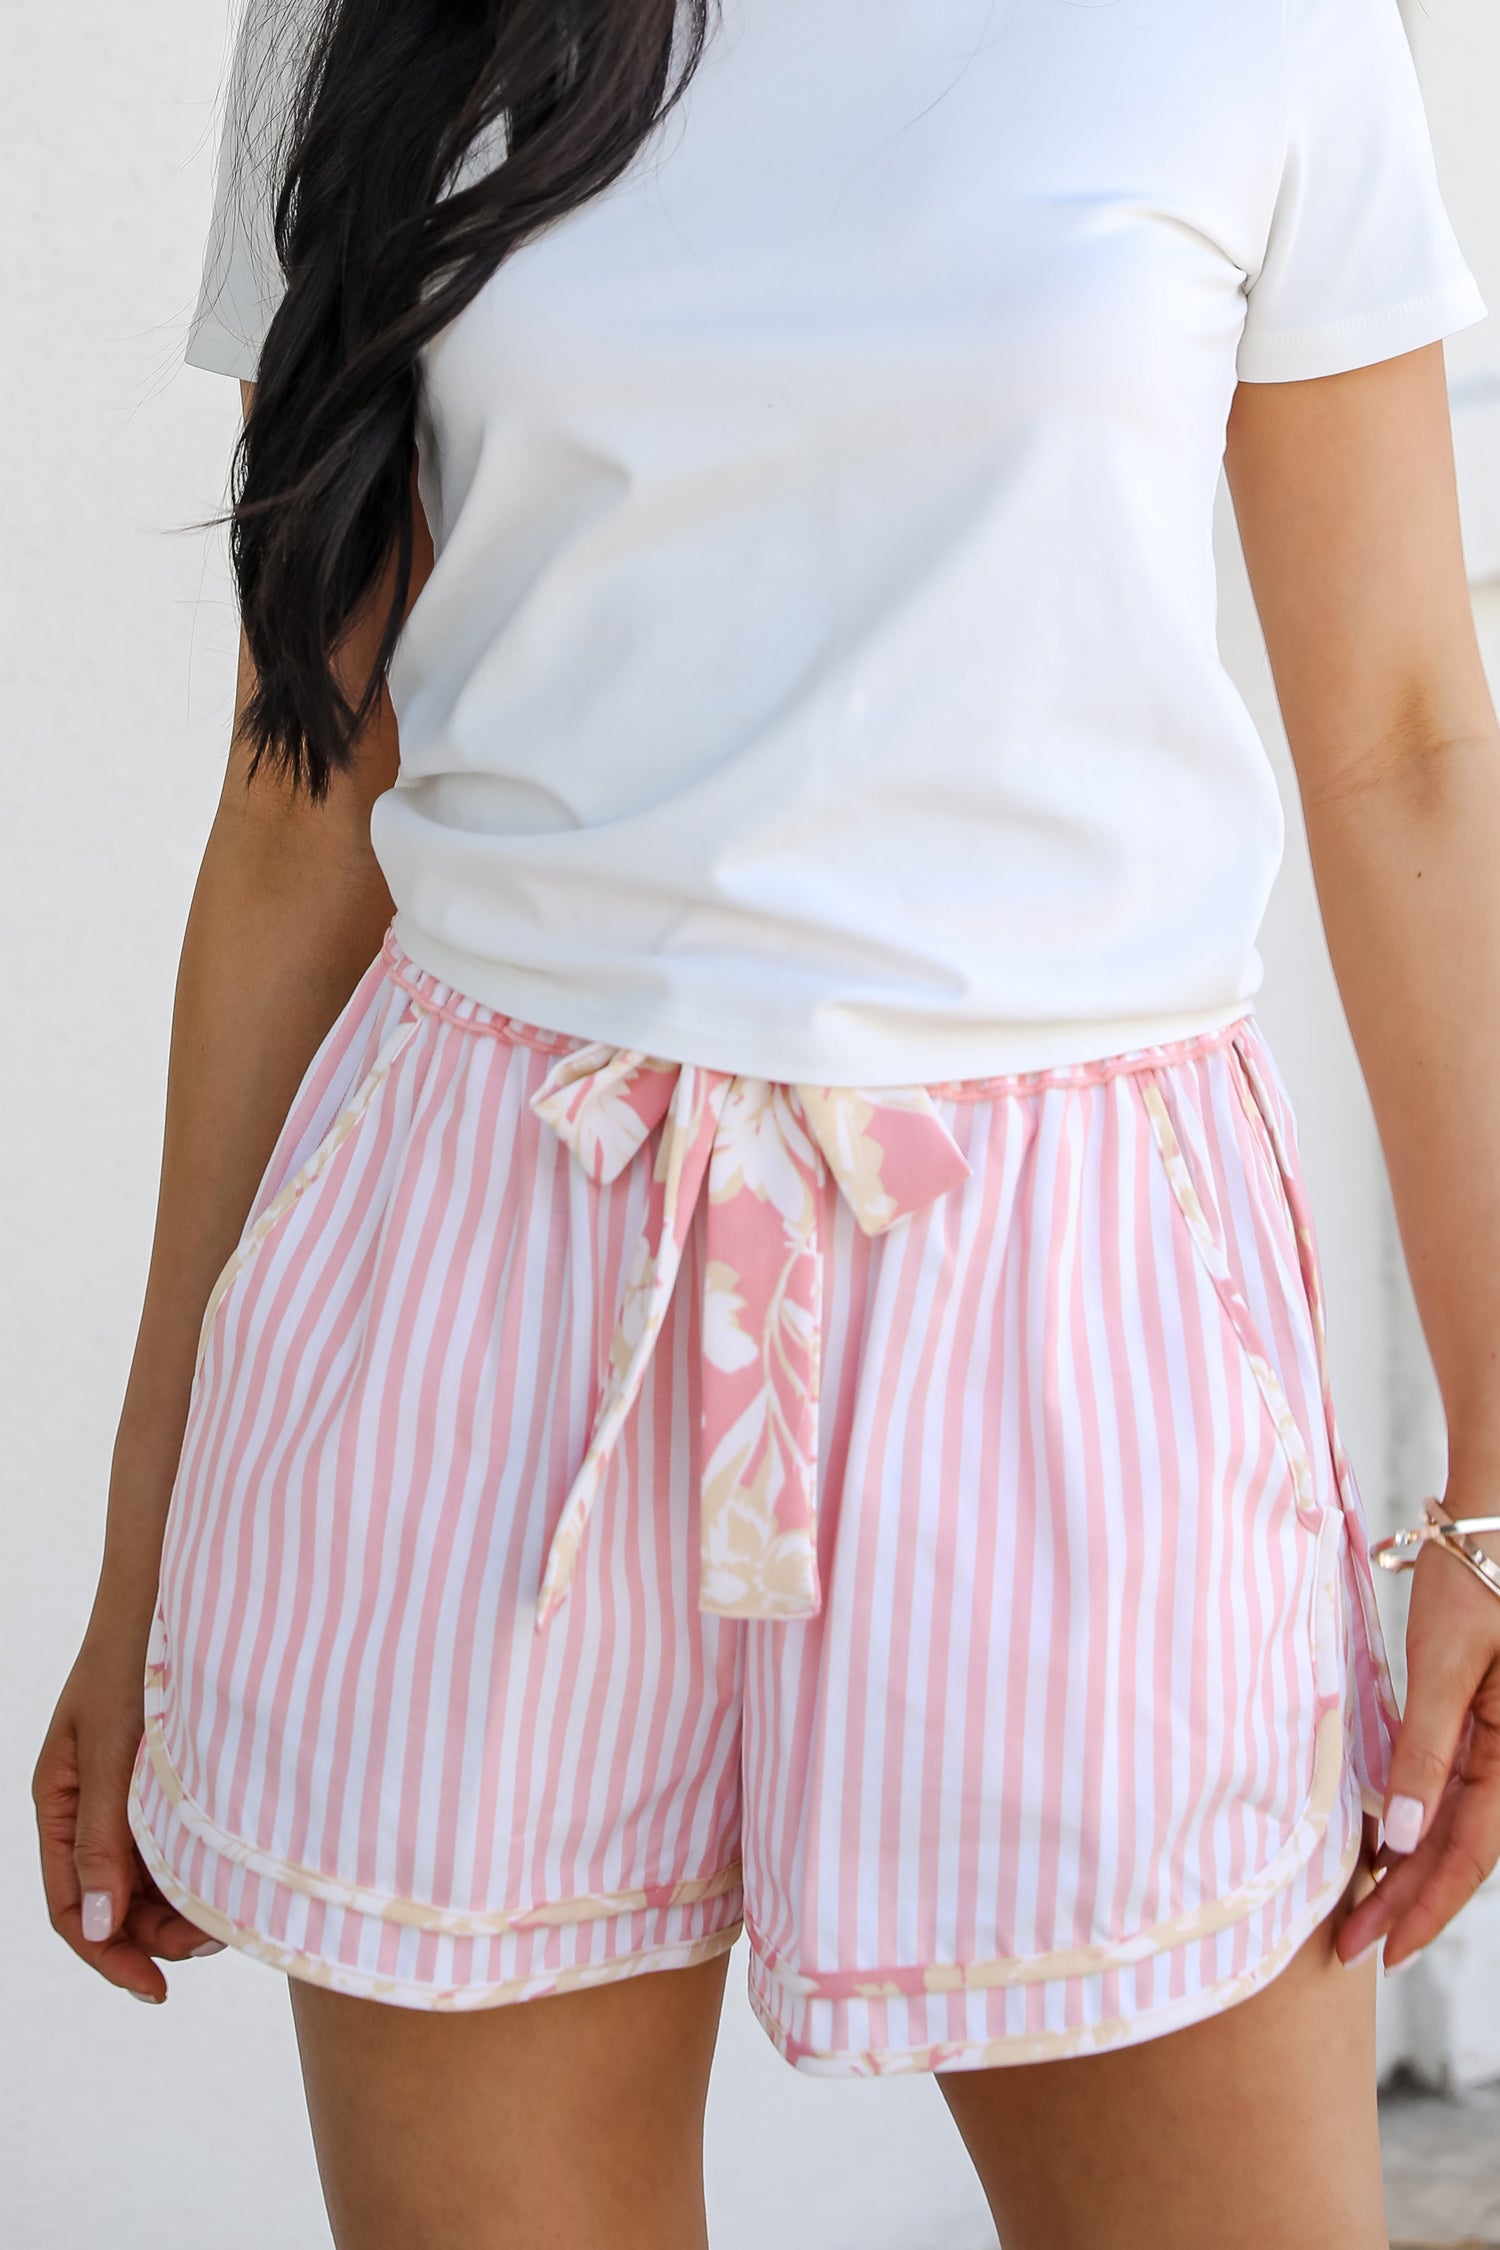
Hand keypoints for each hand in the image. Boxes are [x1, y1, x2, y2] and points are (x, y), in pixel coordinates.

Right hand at [33, 1629, 224, 2002]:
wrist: (177, 1589)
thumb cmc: (136, 1658)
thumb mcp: (115, 1752)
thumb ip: (102, 1837)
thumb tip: (97, 1927)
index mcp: (59, 1803)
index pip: (70, 1909)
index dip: (109, 1955)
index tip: (156, 1987)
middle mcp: (91, 1808)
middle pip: (113, 1904)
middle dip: (157, 1933)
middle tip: (215, 1938)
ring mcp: (130, 1795)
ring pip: (149, 1880)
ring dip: (183, 1905)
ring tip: (230, 1908)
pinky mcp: (169, 1779)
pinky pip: (175, 1843)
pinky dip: (198, 1866)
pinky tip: (231, 1871)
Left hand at [1338, 1505, 1499, 1972]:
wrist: (1494, 1514)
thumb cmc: (1478, 1573)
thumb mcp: (1446, 1664)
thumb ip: (1428, 1753)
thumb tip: (1405, 1841)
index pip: (1471, 1854)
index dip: (1424, 1907)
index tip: (1380, 1950)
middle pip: (1462, 1848)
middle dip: (1407, 1900)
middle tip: (1349, 1948)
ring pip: (1458, 1823)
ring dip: (1411, 1868)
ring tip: (1360, 1910)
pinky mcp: (1483, 1716)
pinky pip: (1455, 1786)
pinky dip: (1419, 1820)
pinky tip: (1385, 1843)